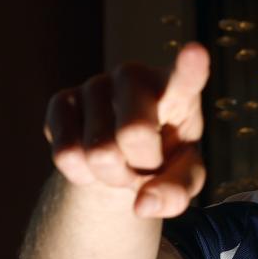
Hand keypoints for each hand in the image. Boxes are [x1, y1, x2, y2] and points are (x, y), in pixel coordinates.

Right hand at [43, 42, 209, 217]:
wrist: (122, 154)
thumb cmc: (163, 158)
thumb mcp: (182, 178)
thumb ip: (176, 193)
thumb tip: (143, 206)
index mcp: (177, 90)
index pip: (185, 78)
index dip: (189, 67)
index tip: (195, 52)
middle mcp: (135, 76)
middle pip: (134, 134)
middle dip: (138, 168)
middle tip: (143, 168)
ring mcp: (96, 84)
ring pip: (98, 152)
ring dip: (111, 177)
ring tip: (121, 165)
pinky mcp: (61, 100)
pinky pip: (66, 154)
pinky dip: (82, 175)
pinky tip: (91, 162)